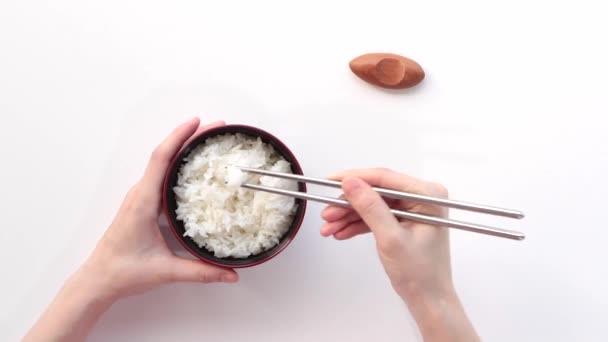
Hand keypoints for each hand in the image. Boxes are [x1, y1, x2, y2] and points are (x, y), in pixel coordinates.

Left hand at [83, 118, 238, 300]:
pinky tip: (193, 168)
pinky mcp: (143, 204)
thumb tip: (231, 274)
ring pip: (162, 164)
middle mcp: (140, 194)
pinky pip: (161, 176)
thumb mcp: (165, 271)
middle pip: (165, 154)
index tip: (198, 122)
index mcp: (143, 202)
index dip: (179, 137)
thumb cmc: (123, 272)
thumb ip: (201, 272)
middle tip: (216, 129)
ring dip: (183, 148)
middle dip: (190, 137)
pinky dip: (177, 164)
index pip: (161, 159)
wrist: (98, 280)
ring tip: (209, 142)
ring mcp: (140, 198)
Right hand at [321, 168, 450, 298]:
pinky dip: (357, 224)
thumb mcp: (391, 238)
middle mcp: (422, 197)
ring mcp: (412, 209)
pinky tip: (341, 231)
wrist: (428, 299)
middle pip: (376, 191)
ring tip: (329, 227)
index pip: (385, 178)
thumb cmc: (421, 274)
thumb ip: (370, 207)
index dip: (355, 178)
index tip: (332, 180)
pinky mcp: (403, 220)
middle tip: (327, 213)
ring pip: (372, 204)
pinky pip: (375, 216)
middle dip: (349, 204)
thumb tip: (351, 182)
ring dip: (349, 215)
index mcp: (428, 195)